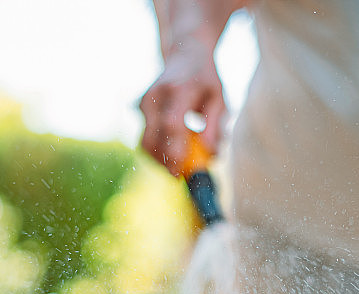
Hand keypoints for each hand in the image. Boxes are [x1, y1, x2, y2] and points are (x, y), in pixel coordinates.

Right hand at [139, 43, 225, 175]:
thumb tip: (211, 154)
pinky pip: (145, 137)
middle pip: (152, 138)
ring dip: (160, 159)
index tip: (181, 172)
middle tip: (180, 175)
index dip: (174, 150)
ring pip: (144, 141)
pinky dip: (157, 149)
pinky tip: (172, 148)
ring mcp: (144, 101)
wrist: (185, 52)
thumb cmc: (206, 79)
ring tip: (179, 162)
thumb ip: (216, 126)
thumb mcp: (219, 98)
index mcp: (178, 89)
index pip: (171, 124)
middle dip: (164, 162)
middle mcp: (155, 94)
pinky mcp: (139, 108)